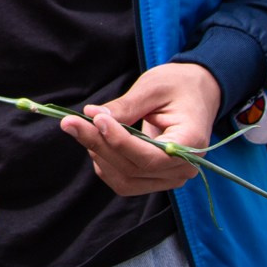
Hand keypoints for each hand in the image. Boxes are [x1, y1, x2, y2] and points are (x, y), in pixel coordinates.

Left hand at [60, 62, 222, 196]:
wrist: (196, 94)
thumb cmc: (178, 86)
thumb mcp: (153, 87)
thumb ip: (126, 106)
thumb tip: (93, 117)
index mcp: (192, 142)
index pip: (149, 156)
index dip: (118, 141)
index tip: (95, 118)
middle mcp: (183, 168)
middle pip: (132, 168)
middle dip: (98, 144)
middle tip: (70, 122)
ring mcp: (170, 177)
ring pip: (125, 179)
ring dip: (98, 155)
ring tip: (84, 128)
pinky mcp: (155, 178)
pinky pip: (124, 180)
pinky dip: (105, 163)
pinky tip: (96, 140)